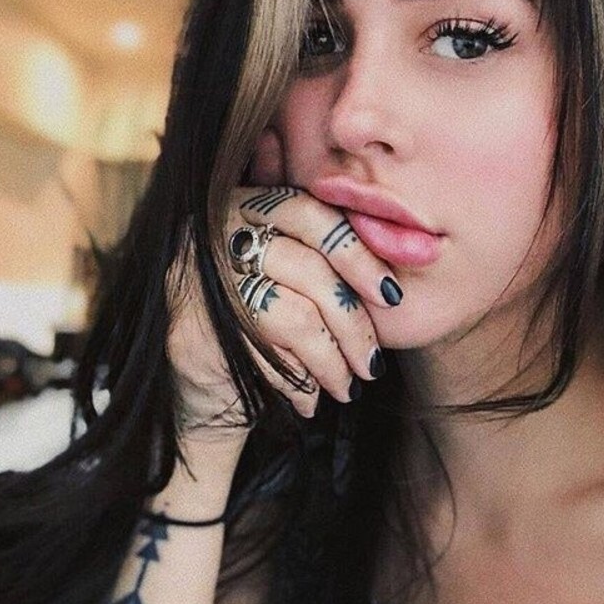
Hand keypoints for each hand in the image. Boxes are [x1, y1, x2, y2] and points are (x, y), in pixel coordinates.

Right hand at [166, 139, 401, 439]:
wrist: (205, 388)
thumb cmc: (267, 326)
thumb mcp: (300, 281)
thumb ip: (335, 257)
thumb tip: (416, 248)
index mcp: (247, 205)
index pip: (310, 213)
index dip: (357, 254)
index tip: (392, 297)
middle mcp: (214, 231)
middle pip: (307, 268)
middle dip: (352, 322)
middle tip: (372, 363)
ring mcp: (195, 279)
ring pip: (292, 317)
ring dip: (330, 361)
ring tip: (346, 388)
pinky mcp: (187, 330)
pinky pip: (263, 355)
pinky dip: (297, 382)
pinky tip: (310, 398)